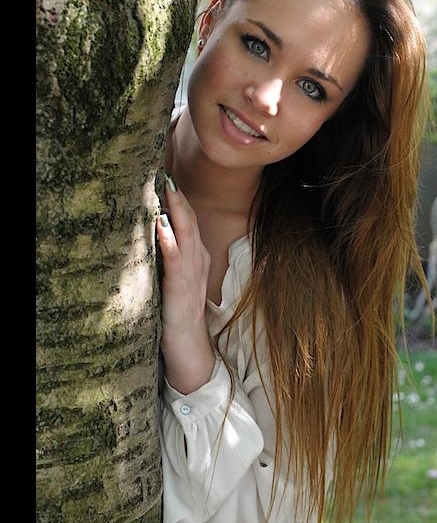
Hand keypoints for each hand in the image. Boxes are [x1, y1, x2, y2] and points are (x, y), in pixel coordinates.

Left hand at [156, 174, 214, 393]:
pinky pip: (176, 264)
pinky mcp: (181, 294)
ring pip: (186, 236)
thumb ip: (169, 257)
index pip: (186, 220)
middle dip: (177, 196)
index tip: (163, 173)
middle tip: (164, 170)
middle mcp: (197, 262)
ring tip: (167, 189)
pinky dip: (170, 243)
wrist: (190, 351)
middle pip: (189, 222)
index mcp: (195, 258)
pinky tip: (162, 228)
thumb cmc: (179, 315)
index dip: (177, 197)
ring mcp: (191, 277)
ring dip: (177, 212)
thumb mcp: (175, 281)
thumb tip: (154, 232)